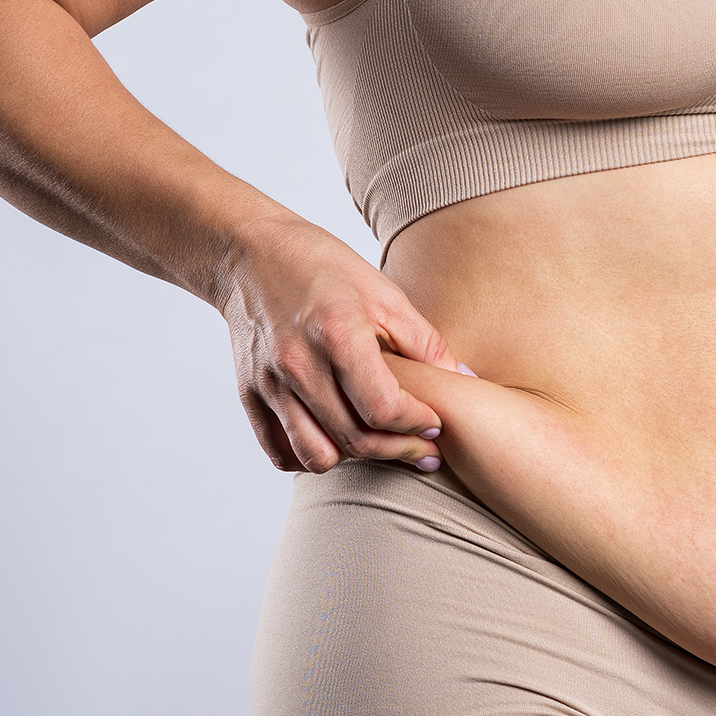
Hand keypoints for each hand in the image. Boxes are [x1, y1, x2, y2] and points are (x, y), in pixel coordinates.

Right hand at [219, 213, 458, 471]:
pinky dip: (310, 457)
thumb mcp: (384, 294)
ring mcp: (270, 384)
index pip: (383, 408)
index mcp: (337, 334)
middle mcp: (299, 364)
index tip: (435, 423)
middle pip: (355, 439)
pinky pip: (280, 452)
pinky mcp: (250, 394)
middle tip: (423, 449)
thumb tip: (466, 380)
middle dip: (399, 450)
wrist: (250, 255)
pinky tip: (335, 441)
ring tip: (378, 443)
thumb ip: (425, 343)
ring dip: (354, 460)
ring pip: (317, 456)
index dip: (418, 424)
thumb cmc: (324, 269)